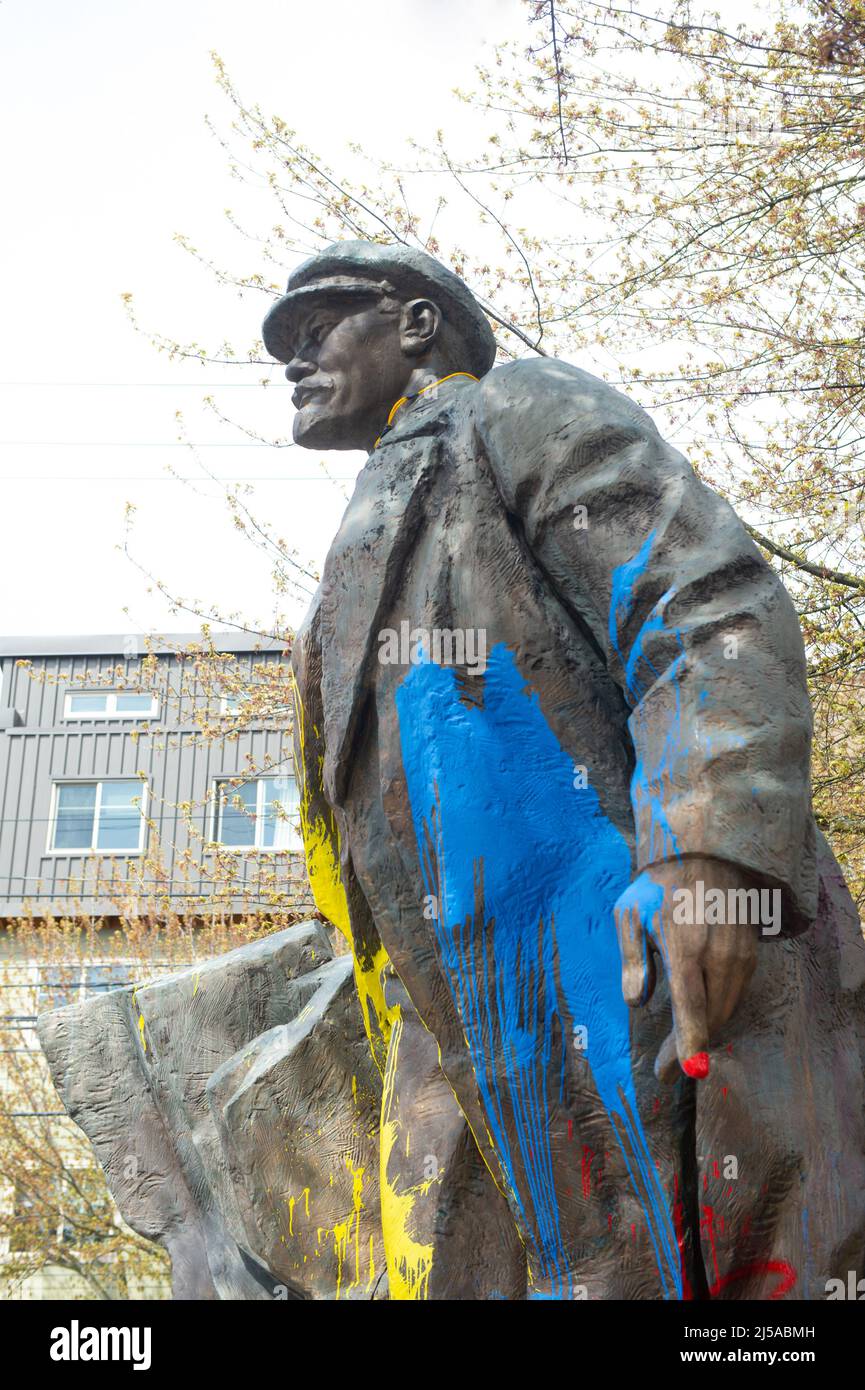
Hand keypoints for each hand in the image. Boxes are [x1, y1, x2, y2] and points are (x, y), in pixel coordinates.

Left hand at [613, 858, 759, 1083]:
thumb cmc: (660, 886)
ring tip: (680, 1049)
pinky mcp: (750, 954)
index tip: (682, 1073)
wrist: (708, 856)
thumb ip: (632, 960)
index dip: (689, 1044)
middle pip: (711, 1018)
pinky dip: (718, 1013)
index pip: (691, 1006)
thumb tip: (635, 1001)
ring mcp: (739, 955)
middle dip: (690, 1050)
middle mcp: (718, 954)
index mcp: (685, 946)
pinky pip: (735, 995)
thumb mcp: (630, 913)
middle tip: (666, 1070)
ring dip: (705, 1033)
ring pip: (725, 1010)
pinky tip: (699, 1018)